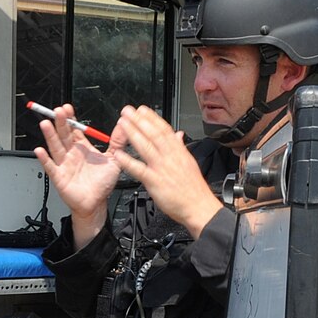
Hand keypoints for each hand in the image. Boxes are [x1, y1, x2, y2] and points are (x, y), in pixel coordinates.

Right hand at [33, 103, 124, 248]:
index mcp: (82, 148)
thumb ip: (118, 141)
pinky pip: (50, 166)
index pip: (74, 129)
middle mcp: (71, 154)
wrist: (96, 203)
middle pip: (63, 135)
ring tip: (46, 125)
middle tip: (58, 112)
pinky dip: (44, 159)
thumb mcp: (114, 159)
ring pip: (55, 147)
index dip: (70, 119)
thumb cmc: (102, 183)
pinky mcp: (59, 177)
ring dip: (50, 136)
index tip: (68, 109)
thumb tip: (126, 125)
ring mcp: (64, 165)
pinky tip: (40, 151)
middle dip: (60, 123)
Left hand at [112, 105, 222, 239]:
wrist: (199, 207)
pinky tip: (118, 154)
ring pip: (146, 147)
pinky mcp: (155, 181)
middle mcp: (171, 157)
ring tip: (122, 124)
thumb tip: (178, 135)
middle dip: (139, 120)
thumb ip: (180, 148)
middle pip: (154, 134)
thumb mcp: (189, 163)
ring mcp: (163, 168)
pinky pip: (139, 170)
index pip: (164, 130)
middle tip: (127, 111)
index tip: (142, 109)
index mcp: (179, 152)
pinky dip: (128, 161)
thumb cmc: (193, 189)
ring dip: (133, 133)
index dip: (152, 118)